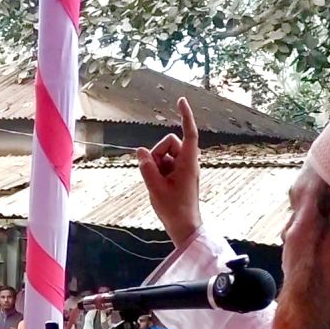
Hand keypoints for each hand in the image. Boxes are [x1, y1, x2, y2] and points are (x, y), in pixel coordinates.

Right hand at [137, 97, 200, 247]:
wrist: (184, 227)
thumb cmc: (174, 209)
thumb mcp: (155, 188)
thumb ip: (146, 167)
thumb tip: (140, 151)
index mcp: (188, 162)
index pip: (189, 132)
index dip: (185, 115)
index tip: (181, 100)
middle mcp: (188, 162)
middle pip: (169, 143)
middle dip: (157, 153)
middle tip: (153, 174)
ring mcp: (183, 169)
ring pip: (164, 154)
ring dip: (156, 165)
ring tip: (156, 184)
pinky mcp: (179, 175)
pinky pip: (164, 165)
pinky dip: (158, 171)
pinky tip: (158, 186)